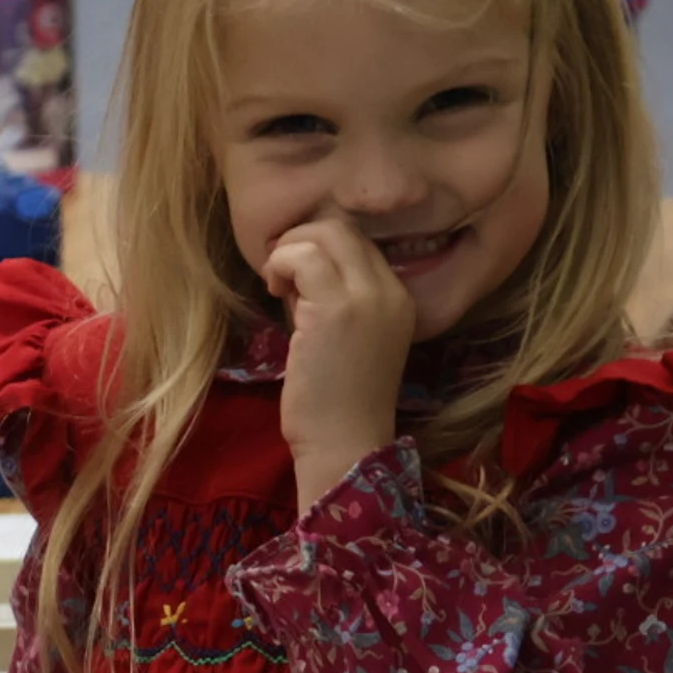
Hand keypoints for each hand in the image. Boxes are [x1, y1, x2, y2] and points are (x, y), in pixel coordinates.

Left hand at [259, 219, 412, 505]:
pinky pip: (302, 256)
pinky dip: (280, 264)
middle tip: (280, 277)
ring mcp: (368, 297)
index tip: (295, 279)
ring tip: (277, 287)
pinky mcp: (337, 309)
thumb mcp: (345, 339)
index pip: (359, 242)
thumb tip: (297, 270)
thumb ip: (330, 299)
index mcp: (399, 297)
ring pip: (323, 234)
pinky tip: (273, 291)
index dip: (320, 248)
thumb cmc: (336, 403)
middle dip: (301, 240)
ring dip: (288, 252)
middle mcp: (391, 291)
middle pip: (343, 228)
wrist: (345, 444)